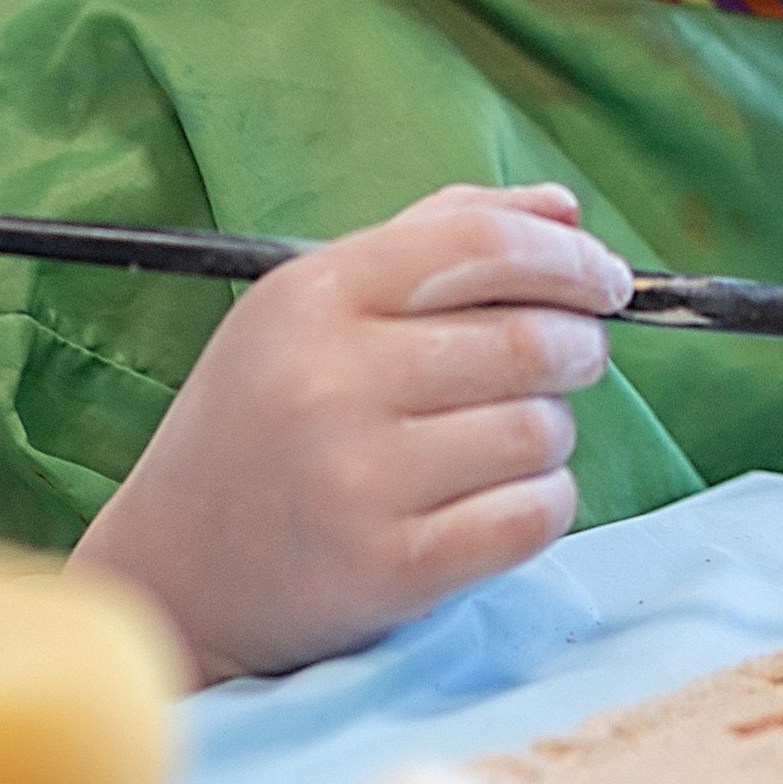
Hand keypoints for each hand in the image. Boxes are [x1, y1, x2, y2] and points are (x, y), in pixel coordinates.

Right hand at [69, 183, 630, 681]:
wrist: (174, 575)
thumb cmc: (262, 425)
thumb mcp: (315, 309)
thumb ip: (437, 238)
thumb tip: (563, 207)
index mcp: (313, 297)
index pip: (481, 245)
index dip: (569, 258)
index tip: (607, 282)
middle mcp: (329, 381)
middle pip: (530, 340)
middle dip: (575, 349)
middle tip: (561, 367)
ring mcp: (356, 480)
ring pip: (541, 431)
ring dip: (547, 436)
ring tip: (493, 446)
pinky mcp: (391, 570)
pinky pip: (535, 515)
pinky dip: (541, 506)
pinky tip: (494, 503)